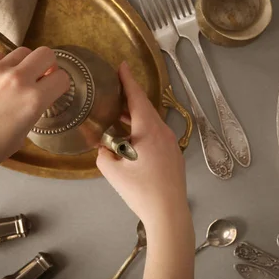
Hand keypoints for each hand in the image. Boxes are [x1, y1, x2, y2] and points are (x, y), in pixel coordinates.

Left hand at [0, 47, 69, 185]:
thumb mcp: (23, 135)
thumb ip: (34, 111)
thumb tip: (36, 97)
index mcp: (34, 100)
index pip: (62, 77)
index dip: (60, 84)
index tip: (54, 88)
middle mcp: (18, 80)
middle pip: (46, 54)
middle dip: (47, 65)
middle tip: (40, 76)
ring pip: (22, 51)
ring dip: (24, 63)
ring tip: (15, 79)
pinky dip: (2, 64)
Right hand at [97, 62, 187, 227]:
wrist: (169, 213)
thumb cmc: (141, 191)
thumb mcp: (113, 172)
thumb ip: (104, 155)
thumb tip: (103, 148)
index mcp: (149, 130)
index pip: (137, 98)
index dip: (128, 81)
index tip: (122, 66)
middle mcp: (164, 132)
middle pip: (145, 109)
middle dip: (129, 100)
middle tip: (114, 91)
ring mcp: (172, 144)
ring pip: (151, 123)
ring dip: (136, 118)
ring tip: (118, 116)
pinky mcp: (175, 156)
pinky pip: (157, 135)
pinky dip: (143, 131)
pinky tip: (133, 140)